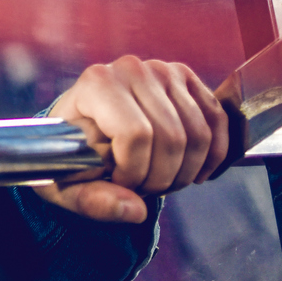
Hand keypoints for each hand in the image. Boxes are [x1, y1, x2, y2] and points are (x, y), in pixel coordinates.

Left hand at [34, 56, 228, 223]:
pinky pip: (216, 120)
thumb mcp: (64, 182)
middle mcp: (131, 69)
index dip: (135, 172)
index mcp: (96, 83)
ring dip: (186, 171)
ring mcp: (162, 70)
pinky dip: (212, 155)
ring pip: (198, 135)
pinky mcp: (186, 78)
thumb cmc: (71, 153)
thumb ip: (91, 200)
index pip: (135, 135)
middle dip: (162, 178)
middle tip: (144, 189)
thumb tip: (135, 211)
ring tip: (161, 181)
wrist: (82, 125)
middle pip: (171, 138)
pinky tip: (193, 172)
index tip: (120, 184)